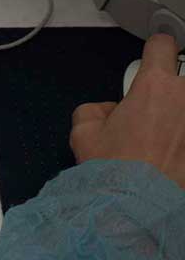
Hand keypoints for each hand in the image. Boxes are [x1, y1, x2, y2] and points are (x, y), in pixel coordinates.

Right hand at [70, 33, 184, 188]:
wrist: (140, 214)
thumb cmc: (116, 172)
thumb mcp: (84, 131)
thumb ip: (96, 109)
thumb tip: (110, 113)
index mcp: (155, 87)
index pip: (164, 45)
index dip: (157, 48)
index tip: (156, 56)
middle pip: (184, 80)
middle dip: (172, 95)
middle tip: (159, 115)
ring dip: (178, 122)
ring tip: (167, 143)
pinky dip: (182, 146)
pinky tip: (174, 160)